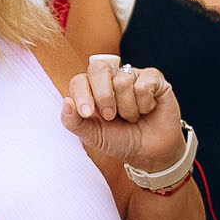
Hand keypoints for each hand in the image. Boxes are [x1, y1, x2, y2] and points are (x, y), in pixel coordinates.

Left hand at [62, 55, 183, 168]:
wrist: (149, 151)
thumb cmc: (120, 140)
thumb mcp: (92, 136)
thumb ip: (73, 122)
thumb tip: (66, 101)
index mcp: (91, 91)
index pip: (79, 80)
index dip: (82, 95)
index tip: (88, 114)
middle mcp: (111, 79)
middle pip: (98, 68)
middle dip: (103, 96)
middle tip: (110, 116)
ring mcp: (132, 76)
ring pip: (123, 81)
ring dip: (127, 108)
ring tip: (132, 117)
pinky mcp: (154, 78)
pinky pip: (144, 84)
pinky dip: (145, 104)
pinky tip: (147, 110)